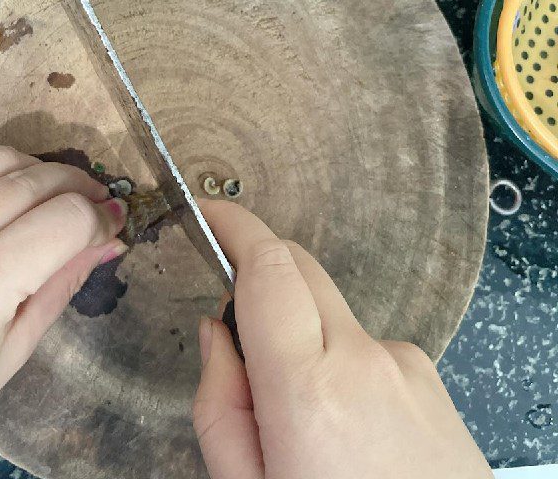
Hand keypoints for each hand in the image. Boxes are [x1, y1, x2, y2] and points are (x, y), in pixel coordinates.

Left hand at [0, 147, 127, 478]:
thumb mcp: (10, 354)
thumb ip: (61, 285)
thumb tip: (108, 241)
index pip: (65, 219)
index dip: (101, 217)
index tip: (117, 224)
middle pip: (36, 181)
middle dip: (82, 186)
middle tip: (102, 205)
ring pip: (0, 161)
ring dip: (44, 168)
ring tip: (64, 193)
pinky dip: (2, 169)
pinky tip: (18, 191)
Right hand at [193, 201, 491, 478]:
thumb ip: (219, 402)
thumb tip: (217, 332)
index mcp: (307, 389)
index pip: (268, 267)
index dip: (234, 226)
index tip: (208, 213)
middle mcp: (362, 358)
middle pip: (299, 267)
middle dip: (258, 271)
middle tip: (235, 330)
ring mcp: (404, 364)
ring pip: (329, 308)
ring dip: (300, 329)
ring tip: (301, 415)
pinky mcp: (430, 376)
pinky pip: (366, 343)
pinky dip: (339, 359)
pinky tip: (347, 426)